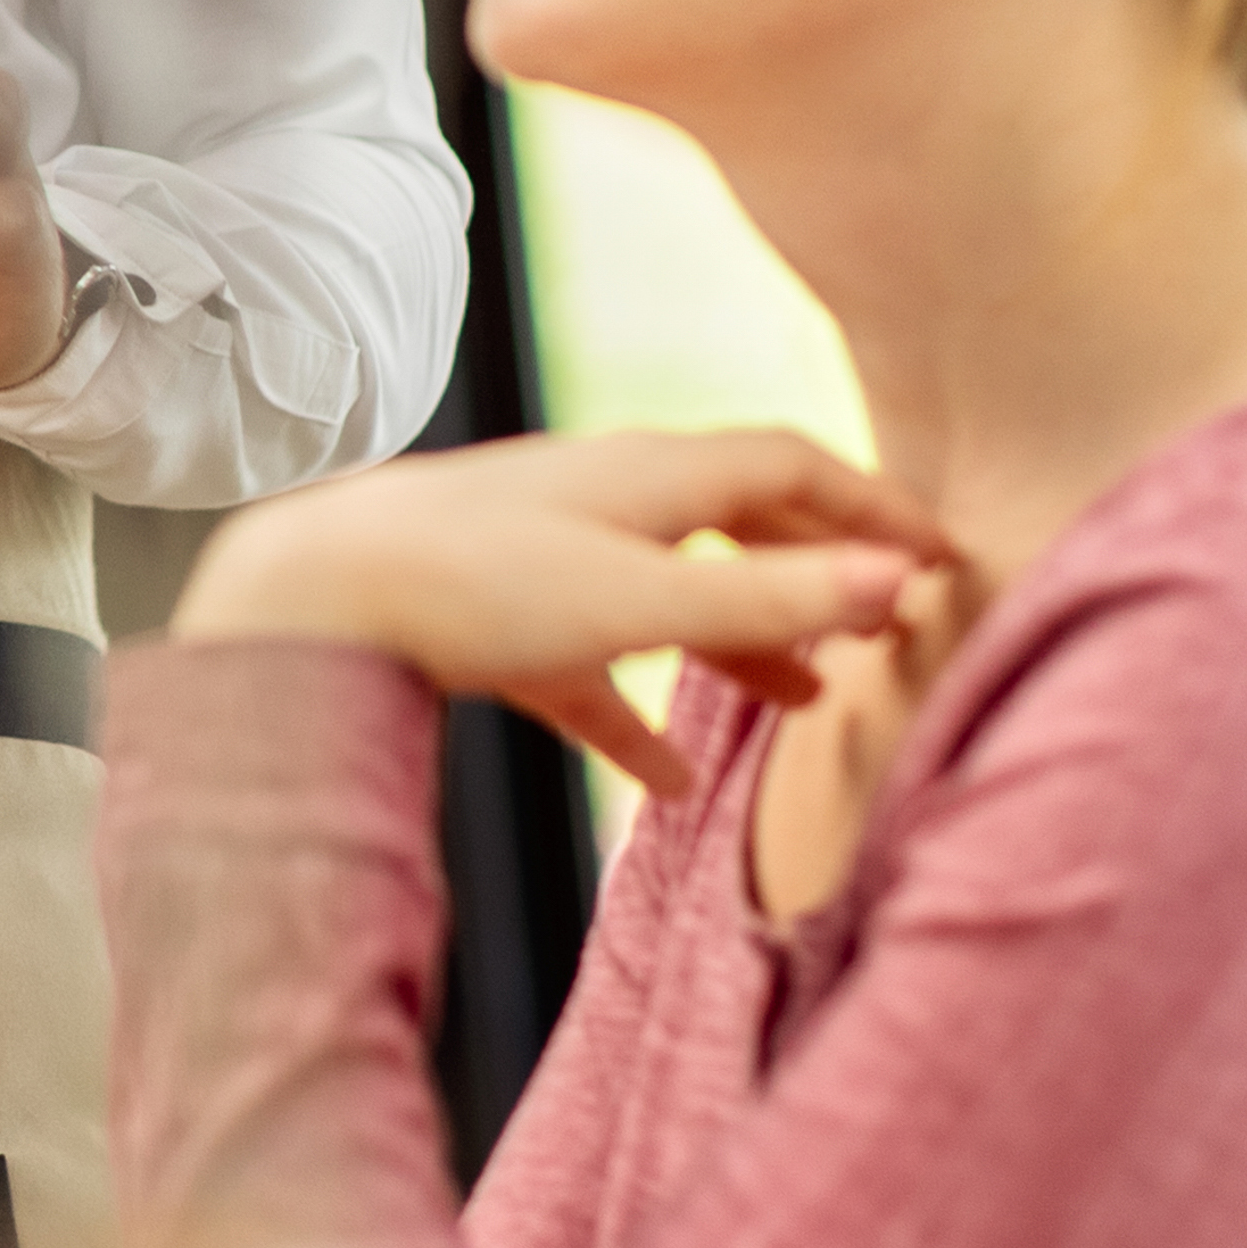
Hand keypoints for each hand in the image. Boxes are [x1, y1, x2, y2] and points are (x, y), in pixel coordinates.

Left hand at [178, 427, 941, 795]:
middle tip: (885, 628)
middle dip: (814, 571)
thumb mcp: (641, 597)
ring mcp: (542, 556)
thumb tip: (894, 582)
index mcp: (648, 473)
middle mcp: (601, 498)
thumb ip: (767, 597)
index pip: (789, 466)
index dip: (872, 507)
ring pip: (667, 595)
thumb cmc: (472, 583)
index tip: (939, 557)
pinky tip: (669, 781)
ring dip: (739, 643)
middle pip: (734, 523)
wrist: (307, 597)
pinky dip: (637, 714)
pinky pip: (588, 665)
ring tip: (805, 702)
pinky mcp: (490, 621)